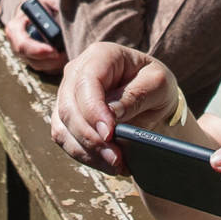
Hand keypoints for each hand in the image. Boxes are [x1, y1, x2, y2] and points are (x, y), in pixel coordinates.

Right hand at [2, 0, 67, 71]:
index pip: (22, 45)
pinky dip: (57, 66)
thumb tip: (64, 8)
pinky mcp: (35, 61)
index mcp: (15, 29)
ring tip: (69, 55)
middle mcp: (17, 44)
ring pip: (40, 66)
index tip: (54, 51)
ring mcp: (26, 55)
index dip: (38, 50)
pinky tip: (67, 57)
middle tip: (65, 55)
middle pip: (32, 60)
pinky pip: (46, 69)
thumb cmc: (38, 4)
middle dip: (50, 60)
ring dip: (55, 64)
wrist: (36, 11)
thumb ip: (52, 0)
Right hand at [51, 42, 181, 174]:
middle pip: (70, 107)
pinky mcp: (66, 116)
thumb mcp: (158, 83)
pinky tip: (106, 163)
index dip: (94, 110)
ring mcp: (67, 94)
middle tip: (116, 158)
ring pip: (63, 127)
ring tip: (116, 164)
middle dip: (91, 138)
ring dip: (87, 151)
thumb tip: (111, 115)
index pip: (87, 82)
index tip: (109, 133)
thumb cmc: (155, 83)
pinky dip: (84, 155)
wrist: (151, 95)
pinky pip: (65, 139)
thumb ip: (136, 95)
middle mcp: (77, 72)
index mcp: (100, 55)